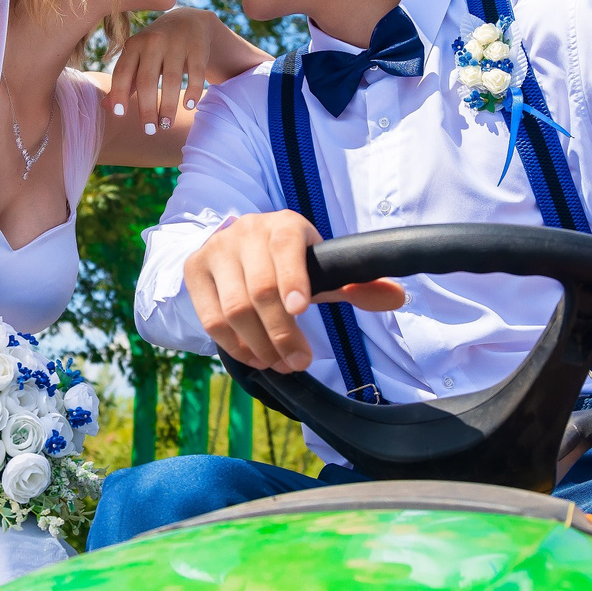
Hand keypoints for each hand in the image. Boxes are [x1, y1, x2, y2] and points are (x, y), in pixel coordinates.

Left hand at [106, 7, 263, 134]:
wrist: (188, 21)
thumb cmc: (156, 48)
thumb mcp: (137, 59)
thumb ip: (124, 82)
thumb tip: (106, 108)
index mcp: (134, 45)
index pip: (122, 72)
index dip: (119, 93)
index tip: (120, 115)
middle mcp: (153, 42)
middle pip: (147, 80)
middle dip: (147, 108)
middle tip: (149, 131)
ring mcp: (176, 43)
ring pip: (171, 80)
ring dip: (168, 106)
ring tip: (166, 124)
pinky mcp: (197, 47)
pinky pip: (196, 73)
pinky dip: (193, 91)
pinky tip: (189, 106)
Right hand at [183, 210, 405, 370]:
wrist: (240, 245)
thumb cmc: (291, 261)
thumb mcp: (322, 268)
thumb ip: (354, 285)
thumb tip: (397, 298)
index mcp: (285, 225)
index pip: (285, 250)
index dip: (293, 280)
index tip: (301, 311)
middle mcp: (246, 232)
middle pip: (259, 290)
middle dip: (281, 333)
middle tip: (299, 362)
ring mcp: (216, 251)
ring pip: (234, 309)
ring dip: (259, 346)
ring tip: (279, 365)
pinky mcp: (194, 271)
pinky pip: (211, 318)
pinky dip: (234, 345)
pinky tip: (254, 358)